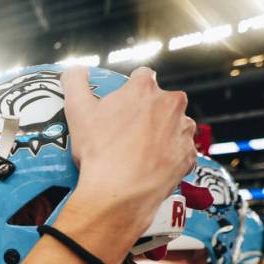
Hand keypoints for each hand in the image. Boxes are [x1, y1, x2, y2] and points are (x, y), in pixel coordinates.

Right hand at [61, 66, 195, 237]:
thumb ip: (74, 82)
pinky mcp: (189, 156)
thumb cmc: (98, 151)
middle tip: (128, 132)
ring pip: (175, 125)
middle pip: (162, 100)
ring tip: (141, 152)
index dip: (131, 90)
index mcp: (144, 88)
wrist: (118, 193)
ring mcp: (183, 130)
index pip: (142, 76)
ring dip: (163, 133)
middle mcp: (171, 104)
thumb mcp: (77, 112)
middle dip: (149, 112)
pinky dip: (170, 156)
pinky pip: (181, 151)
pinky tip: (152, 166)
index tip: (122, 106)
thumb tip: (74, 70)